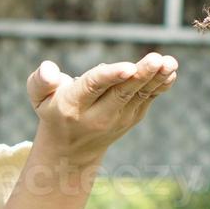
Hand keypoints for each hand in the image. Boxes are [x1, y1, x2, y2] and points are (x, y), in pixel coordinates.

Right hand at [26, 52, 178, 164]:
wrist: (71, 149)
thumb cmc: (53, 110)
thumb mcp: (39, 97)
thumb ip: (40, 81)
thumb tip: (48, 69)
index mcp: (73, 106)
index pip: (93, 88)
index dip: (111, 76)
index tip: (129, 67)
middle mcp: (98, 115)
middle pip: (122, 93)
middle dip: (141, 75)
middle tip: (157, 59)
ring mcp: (119, 119)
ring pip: (139, 95)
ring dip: (156, 78)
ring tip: (170, 63)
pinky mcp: (132, 117)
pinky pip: (148, 99)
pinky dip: (160, 85)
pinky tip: (171, 71)